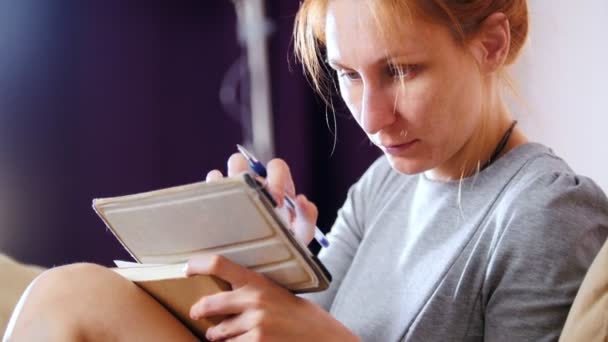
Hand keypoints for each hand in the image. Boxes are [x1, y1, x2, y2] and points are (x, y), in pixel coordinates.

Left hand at [187, 255, 359, 341]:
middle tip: (197, 312)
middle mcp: (254, 300)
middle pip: (209, 303)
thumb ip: (251, 290)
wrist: (320, 335)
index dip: (198, 264)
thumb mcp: (276, 292)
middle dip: (200, 311)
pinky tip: (242, 341)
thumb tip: (223, 294)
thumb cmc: (296, 313)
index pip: (220, 264)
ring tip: (219, 333)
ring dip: (216, 335)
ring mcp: (254, 323)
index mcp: (258, 282)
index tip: (187, 268)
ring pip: (217, 331)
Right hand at [205, 153, 317, 244]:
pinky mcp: (214, 202)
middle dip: (247, 175)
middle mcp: (252, 181)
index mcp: (276, 185)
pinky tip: (213, 209)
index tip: (277, 201)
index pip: (276, 168)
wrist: (263, 263)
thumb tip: (302, 199)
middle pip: (247, 162)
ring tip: (231, 200)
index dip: (276, 178)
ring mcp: (232, 190)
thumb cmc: (285, 242)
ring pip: (225, 172)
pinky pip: (210, 187)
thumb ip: (308, 217)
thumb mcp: (301, 234)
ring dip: (228, 180)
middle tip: (248, 201)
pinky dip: (210, 192)